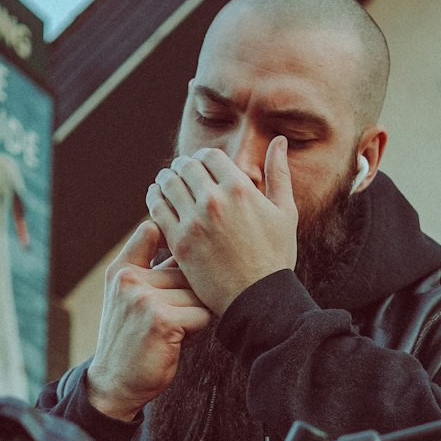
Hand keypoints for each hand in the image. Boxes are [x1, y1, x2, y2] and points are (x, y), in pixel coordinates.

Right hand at [86, 222, 212, 420]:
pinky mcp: (160, 320)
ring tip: (172, 332)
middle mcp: (129, 279)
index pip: (152, 232)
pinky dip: (197, 331)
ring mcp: (143, 298)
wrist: (114, 383)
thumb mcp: (130, 296)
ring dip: (194, 316)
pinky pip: (202, 315)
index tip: (184, 252)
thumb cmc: (132, 339)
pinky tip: (176, 342)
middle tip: (171, 320)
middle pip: (187, 271)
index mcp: (121, 269)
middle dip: (189, 296)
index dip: (175, 241)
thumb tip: (186, 237)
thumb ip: (152, 266)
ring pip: (198, 294)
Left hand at [145, 137, 297, 314]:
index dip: (203, 158)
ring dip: (166, 179)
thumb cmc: (275, 257)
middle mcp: (215, 200)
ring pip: (168, 184)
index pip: (210, 156)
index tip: (201, 165)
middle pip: (187, 167)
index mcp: (241, 188)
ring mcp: (194, 221)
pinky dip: (154, 199)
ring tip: (166, 182)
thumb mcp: (285, 212)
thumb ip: (279, 173)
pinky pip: (157, 210)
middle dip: (183, 166)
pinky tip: (157, 200)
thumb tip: (279, 141)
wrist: (258, 299)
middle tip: (180, 172)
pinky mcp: (179, 242)